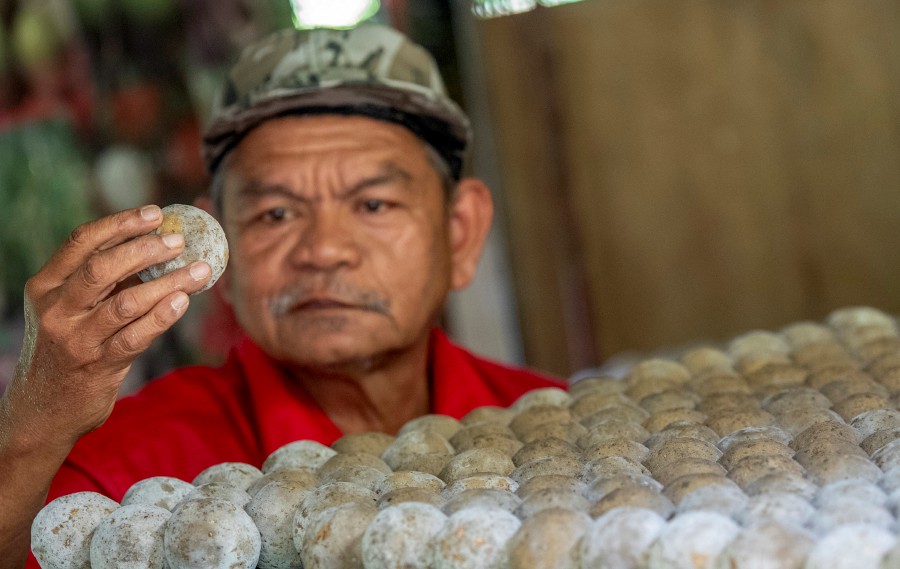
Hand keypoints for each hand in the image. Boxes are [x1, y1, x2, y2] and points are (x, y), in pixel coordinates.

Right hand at [4, 205, 211, 449]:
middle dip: (145, 249)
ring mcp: (76, 339)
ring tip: (199, 270)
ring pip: (126, 302)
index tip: (155, 213)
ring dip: (168, 283)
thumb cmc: (67, 349)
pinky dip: (163, 316)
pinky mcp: (98, 366)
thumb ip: (100, 281)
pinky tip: (183, 301)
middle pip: (102, 267)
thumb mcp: (67, 310)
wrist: (42, 411)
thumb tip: (156, 245)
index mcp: (46, 285)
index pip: (81, 242)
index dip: (120, 223)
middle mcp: (57, 310)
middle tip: (179, 240)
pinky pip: (136, 336)